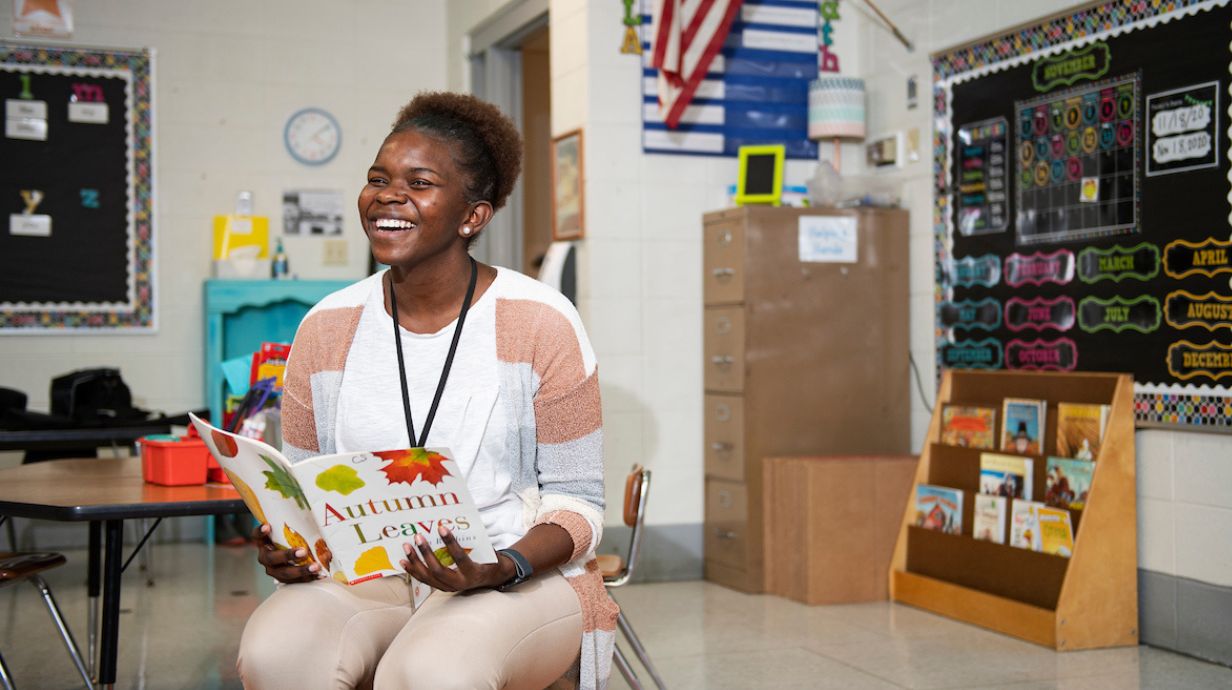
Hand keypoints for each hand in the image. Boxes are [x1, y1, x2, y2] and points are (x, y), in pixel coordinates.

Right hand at [252, 523, 319, 583]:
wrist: (286, 557)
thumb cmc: (287, 539)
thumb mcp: (285, 531)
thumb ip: (291, 526)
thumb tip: (311, 514)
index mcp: (263, 542)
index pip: (257, 535)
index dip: (260, 532)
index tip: (268, 526)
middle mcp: (265, 557)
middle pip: (272, 558)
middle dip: (288, 556)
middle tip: (303, 552)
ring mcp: (274, 570)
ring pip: (284, 573)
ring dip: (300, 571)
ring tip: (315, 567)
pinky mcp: (283, 579)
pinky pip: (294, 581)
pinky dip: (308, 578)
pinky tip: (319, 575)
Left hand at [400, 525, 514, 592]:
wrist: (491, 578)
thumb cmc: (488, 559)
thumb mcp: (486, 549)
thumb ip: (472, 540)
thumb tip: (452, 525)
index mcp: (473, 572)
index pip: (459, 557)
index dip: (450, 542)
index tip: (442, 528)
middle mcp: (460, 583)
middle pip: (438, 570)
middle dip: (426, 553)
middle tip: (418, 537)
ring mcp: (449, 587)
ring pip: (428, 577)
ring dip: (415, 562)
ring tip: (407, 547)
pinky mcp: (442, 588)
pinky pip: (425, 580)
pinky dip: (414, 570)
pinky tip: (404, 561)